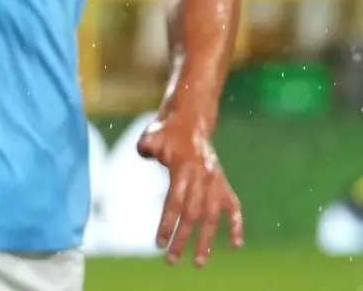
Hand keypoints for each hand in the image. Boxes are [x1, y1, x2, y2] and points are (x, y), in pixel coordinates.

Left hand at [137, 113, 242, 265]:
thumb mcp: (152, 135)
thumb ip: (146, 146)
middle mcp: (203, 178)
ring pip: (212, 216)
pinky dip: (236, 224)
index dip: (167, 224)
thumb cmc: (166, 131)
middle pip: (192, 215)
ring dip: (206, 241)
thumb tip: (144, 154)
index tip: (159, 243)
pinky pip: (233, 207)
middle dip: (182, 239)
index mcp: (185, 169)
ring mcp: (216, 182)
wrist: (190, 119)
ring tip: (199, 262)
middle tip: (172, 260)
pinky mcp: (223, 183)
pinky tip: (237, 244)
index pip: (175, 203)